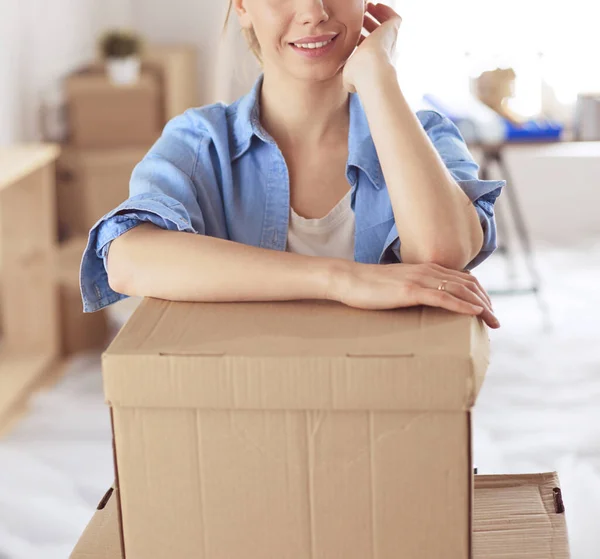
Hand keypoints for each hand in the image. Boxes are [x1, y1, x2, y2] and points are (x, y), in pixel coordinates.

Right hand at [329, 261, 499, 328]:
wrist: (348, 279)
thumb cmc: (368, 286)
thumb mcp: (397, 285)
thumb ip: (413, 289)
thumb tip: (421, 302)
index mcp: (425, 268)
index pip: (462, 278)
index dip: (479, 293)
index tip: (487, 308)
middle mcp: (427, 271)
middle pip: (468, 284)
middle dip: (486, 302)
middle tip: (495, 320)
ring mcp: (420, 279)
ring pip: (461, 290)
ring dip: (480, 306)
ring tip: (492, 320)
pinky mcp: (411, 290)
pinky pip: (443, 298)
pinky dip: (462, 305)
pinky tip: (474, 313)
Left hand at [343, 2, 401, 93]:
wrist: (372, 71)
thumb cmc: (359, 75)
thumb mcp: (348, 75)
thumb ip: (347, 75)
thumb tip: (349, 84)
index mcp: (372, 61)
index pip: (367, 47)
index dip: (359, 38)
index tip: (350, 32)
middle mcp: (383, 51)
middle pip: (376, 34)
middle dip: (367, 24)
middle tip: (358, 16)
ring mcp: (389, 40)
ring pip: (385, 25)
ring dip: (376, 15)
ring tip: (366, 7)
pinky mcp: (393, 30)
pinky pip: (394, 18)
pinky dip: (386, 10)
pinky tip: (376, 6)